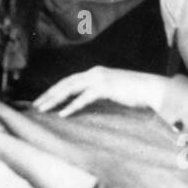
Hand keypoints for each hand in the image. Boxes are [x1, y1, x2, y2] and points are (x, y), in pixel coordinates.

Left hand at [33, 66, 159, 117]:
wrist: (152, 88)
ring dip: (54, 99)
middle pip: (65, 83)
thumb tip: (85, 102)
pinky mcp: (105, 88)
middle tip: (35, 105)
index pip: (69, 81)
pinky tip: (62, 114)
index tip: (43, 100)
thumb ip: (99, 93)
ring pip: (70, 89)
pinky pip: (84, 98)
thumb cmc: (134, 92)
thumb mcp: (113, 91)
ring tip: (42, 109)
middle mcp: (94, 73)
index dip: (54, 90)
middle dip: (48, 94)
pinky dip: (72, 106)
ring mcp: (99, 79)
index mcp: (95, 73)